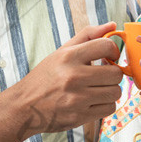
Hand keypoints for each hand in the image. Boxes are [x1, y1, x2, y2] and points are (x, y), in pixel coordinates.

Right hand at [12, 22, 122, 138]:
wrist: (24, 106)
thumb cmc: (45, 77)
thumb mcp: (61, 51)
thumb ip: (88, 35)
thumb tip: (112, 25)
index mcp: (69, 57)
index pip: (106, 46)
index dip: (114, 51)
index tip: (109, 56)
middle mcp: (73, 77)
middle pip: (115, 73)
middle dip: (113, 74)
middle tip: (103, 75)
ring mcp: (77, 98)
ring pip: (115, 92)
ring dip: (110, 90)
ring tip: (98, 89)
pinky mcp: (80, 116)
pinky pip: (109, 109)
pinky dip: (105, 105)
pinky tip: (94, 101)